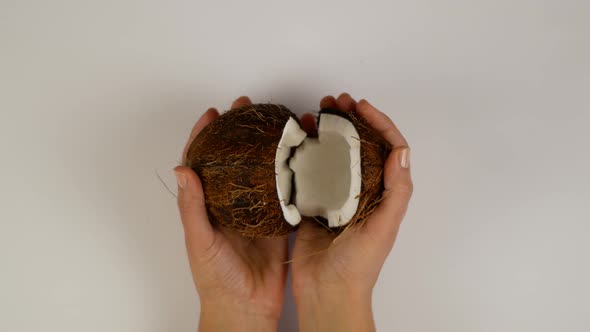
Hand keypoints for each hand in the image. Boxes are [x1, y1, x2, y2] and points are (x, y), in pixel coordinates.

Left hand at [174, 97, 288, 331]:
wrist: (245, 307)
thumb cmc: (215, 279)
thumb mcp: (199, 242)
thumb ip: (192, 208)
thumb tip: (182, 169)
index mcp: (208, 206)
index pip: (202, 162)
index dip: (205, 136)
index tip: (214, 114)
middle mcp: (232, 203)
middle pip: (235, 158)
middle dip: (240, 131)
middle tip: (248, 107)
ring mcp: (256, 211)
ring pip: (262, 170)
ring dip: (267, 146)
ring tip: (276, 124)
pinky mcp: (278, 222)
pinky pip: (285, 192)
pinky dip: (291, 173)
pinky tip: (299, 156)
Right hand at [292, 93, 412, 331]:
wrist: (328, 291)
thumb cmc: (360, 265)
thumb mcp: (384, 227)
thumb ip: (396, 190)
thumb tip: (402, 151)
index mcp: (382, 193)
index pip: (387, 148)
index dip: (377, 122)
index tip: (361, 106)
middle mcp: (360, 190)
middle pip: (358, 145)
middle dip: (348, 119)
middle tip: (333, 101)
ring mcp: (334, 196)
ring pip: (332, 154)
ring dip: (324, 132)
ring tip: (311, 114)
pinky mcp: (312, 203)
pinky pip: (309, 172)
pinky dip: (303, 154)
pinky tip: (295, 142)